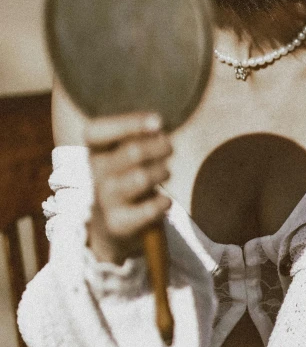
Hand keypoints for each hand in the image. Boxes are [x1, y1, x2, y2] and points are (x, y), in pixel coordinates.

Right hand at [84, 112, 172, 263]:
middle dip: (160, 147)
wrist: (113, 224)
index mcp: (95, 150)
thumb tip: (157, 125)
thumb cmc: (127, 176)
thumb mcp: (126, 152)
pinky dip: (163, 203)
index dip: (128, 123)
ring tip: (164, 173)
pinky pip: (149, 209)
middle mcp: (95, 174)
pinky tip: (165, 201)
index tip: (158, 121)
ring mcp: (104, 199)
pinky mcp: (117, 223)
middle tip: (169, 147)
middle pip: (134, 152)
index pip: (97, 131)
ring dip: (162, 172)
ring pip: (142, 178)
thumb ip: (138, 136)